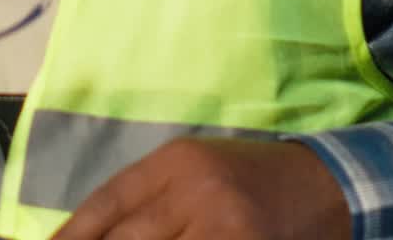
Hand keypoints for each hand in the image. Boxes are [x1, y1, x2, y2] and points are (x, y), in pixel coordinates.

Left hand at [51, 136, 350, 239]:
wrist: (321, 183)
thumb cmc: (247, 178)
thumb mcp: (192, 172)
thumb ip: (147, 201)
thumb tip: (89, 236)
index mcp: (173, 161)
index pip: (106, 204)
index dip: (71, 236)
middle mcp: (192, 189)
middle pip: (126, 239)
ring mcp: (221, 225)